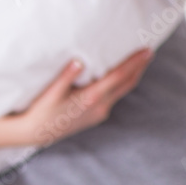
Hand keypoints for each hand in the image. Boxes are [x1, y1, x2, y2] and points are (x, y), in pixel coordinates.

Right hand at [12, 48, 152, 147]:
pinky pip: (114, 96)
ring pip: (121, 91)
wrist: (36, 134)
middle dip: (139, 68)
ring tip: (138, 61)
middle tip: (148, 51)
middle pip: (126, 84)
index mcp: (90, 98)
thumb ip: (65, 77)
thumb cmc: (41, 111)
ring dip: (132, 76)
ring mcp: (100, 112)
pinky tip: (118, 77)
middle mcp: (100, 106)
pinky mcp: (96, 115)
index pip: (118, 77)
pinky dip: (121, 84)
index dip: (133, 63)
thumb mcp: (50, 93)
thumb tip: (79, 61)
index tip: (146, 51)